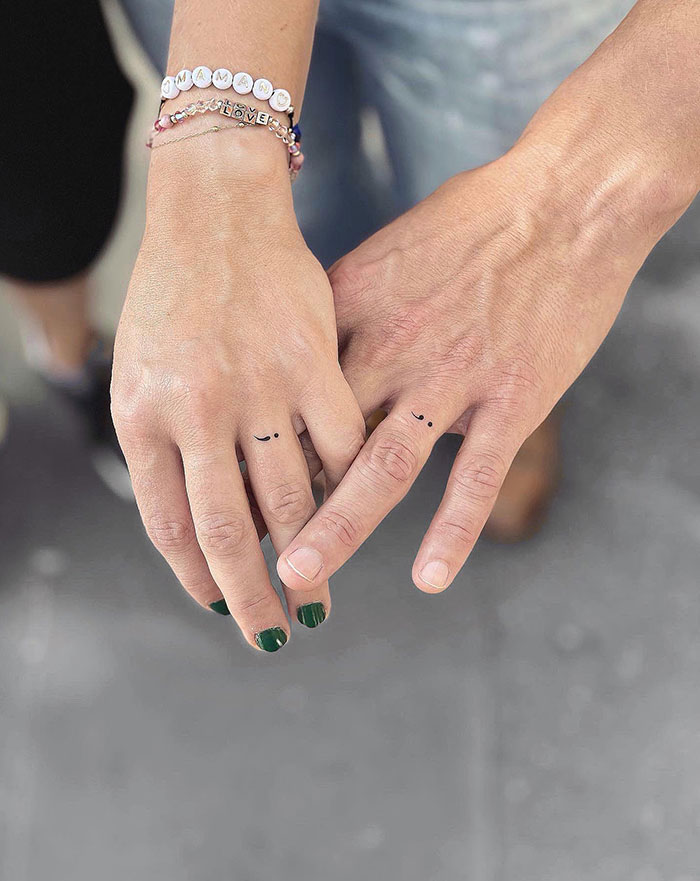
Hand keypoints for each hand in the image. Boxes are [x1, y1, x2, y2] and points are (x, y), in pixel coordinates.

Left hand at [111, 142, 364, 649]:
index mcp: (143, 413)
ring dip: (309, 553)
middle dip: (254, 595)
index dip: (196, 578)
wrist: (217, 208)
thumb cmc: (178, 291)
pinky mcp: (315, 359)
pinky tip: (354, 508)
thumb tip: (189, 518)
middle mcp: (197, 406)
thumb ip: (165, 442)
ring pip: (290, 496)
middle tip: (273, 635)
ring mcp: (258, 383)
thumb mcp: (145, 367)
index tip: (220, 607)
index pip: (170, 524)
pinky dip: (347, 483)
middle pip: (229, 529)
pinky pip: (340, 442)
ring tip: (319, 592)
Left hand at [277, 147, 666, 593]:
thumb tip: (306, 350)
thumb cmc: (475, 218)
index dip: (253, 444)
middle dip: (275, 499)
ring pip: (383, 468)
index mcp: (351, 308)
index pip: (287, 392)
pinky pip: (475, 477)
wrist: (568, 196)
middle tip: (236, 550)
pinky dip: (451, 532)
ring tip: (301, 577)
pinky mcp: (513, 399)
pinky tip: (430, 579)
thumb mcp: (387, 249)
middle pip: (320, 438)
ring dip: (338, 528)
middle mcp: (391, 347)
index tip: (226, 485)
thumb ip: (345, 307)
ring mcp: (453, 378)